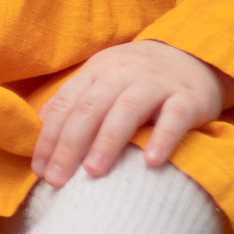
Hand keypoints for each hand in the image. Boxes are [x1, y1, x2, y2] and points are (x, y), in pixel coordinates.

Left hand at [34, 41, 230, 187]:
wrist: (193, 54)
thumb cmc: (139, 78)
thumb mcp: (103, 78)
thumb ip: (75, 97)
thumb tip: (42, 119)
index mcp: (98, 72)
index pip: (67, 105)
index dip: (50, 138)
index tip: (40, 170)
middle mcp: (123, 74)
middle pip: (91, 108)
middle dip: (70, 145)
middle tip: (58, 179)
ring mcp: (157, 84)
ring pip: (127, 109)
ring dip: (108, 141)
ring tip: (93, 171)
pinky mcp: (188, 98)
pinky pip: (175, 117)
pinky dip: (163, 138)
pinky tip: (151, 162)